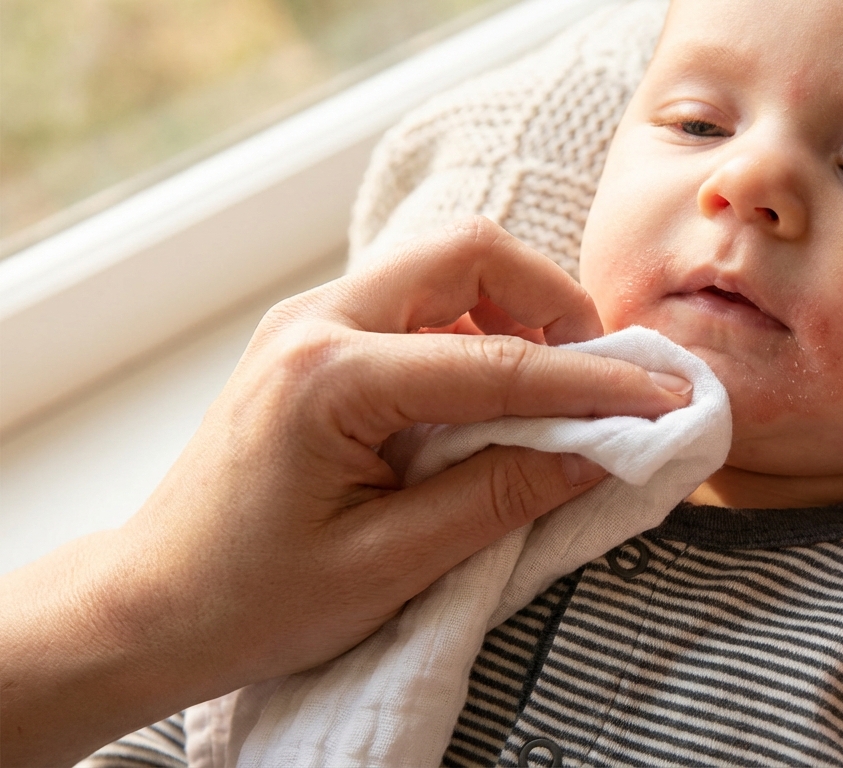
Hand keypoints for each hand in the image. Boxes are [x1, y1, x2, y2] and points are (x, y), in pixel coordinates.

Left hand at [0, 219, 691, 766]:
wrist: (150, 606)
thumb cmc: (253, 600)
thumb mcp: (388, 565)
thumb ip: (500, 498)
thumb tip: (601, 452)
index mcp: (329, 379)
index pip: (497, 362)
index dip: (593, 384)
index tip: (663, 401)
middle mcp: (315, 323)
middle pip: (469, 253)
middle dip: (552, 304)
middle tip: (598, 379)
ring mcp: (310, 323)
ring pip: (445, 267)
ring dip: (516, 313)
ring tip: (552, 394)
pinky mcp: (315, 340)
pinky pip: (417, 304)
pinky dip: (477, 333)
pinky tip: (491, 399)